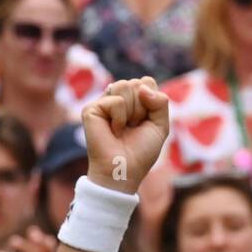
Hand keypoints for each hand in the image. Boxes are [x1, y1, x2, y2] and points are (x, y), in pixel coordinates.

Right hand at [84, 77, 169, 194]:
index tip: (145, 121)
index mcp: (133, 100)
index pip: (147, 82)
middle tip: (134, 127)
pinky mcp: (92, 109)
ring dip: (132, 112)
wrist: (125, 169)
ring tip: (124, 128)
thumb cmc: (141, 152)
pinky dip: (120, 119)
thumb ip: (160, 102)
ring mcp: (104, 102)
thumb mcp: (160, 126)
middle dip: (142, 108)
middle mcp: (117, 97)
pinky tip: (113, 130)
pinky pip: (116, 101)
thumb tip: (142, 87)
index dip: (152, 102)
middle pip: (137, 83)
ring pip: (125, 85)